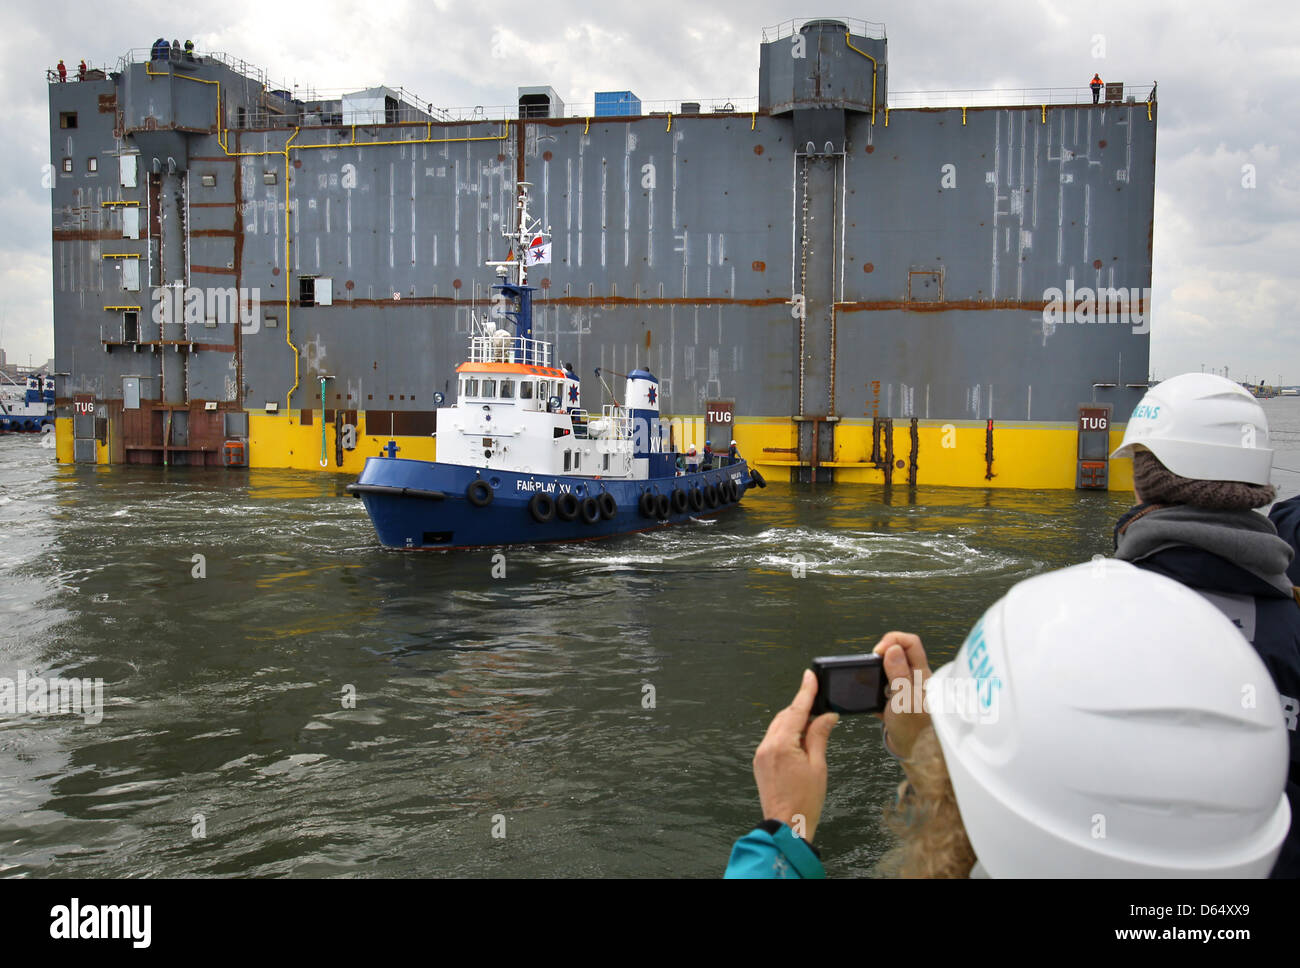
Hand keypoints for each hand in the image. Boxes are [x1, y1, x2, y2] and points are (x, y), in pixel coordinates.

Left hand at [752, 669, 838, 841]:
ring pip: (778, 727)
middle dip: (802, 709)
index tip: (810, 675)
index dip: (805, 691)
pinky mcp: (760, 762)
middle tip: (821, 706)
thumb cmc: (805, 801)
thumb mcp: (818, 766)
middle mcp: (767, 746)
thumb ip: (819, 736)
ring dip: (795, 722)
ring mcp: (761, 754)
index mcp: (782, 744)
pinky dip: (787, 735)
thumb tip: (827, 716)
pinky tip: (800, 741)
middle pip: (785, 717)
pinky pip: (774, 739)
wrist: (786, 826)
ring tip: (815, 726)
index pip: (796, 710)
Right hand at [872, 631, 933, 760]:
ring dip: (877, 672)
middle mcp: (915, 677)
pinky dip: (875, 687)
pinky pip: (883, 684)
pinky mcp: (897, 697)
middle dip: (881, 655)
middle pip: (898, 652)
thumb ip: (899, 674)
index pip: (910, 643)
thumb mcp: (904, 700)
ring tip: (871, 683)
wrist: (915, 754)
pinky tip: (873, 698)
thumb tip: (892, 649)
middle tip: (871, 666)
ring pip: (889, 668)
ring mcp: (906, 687)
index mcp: (921, 674)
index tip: (877, 652)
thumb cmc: (915, 731)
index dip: (892, 641)